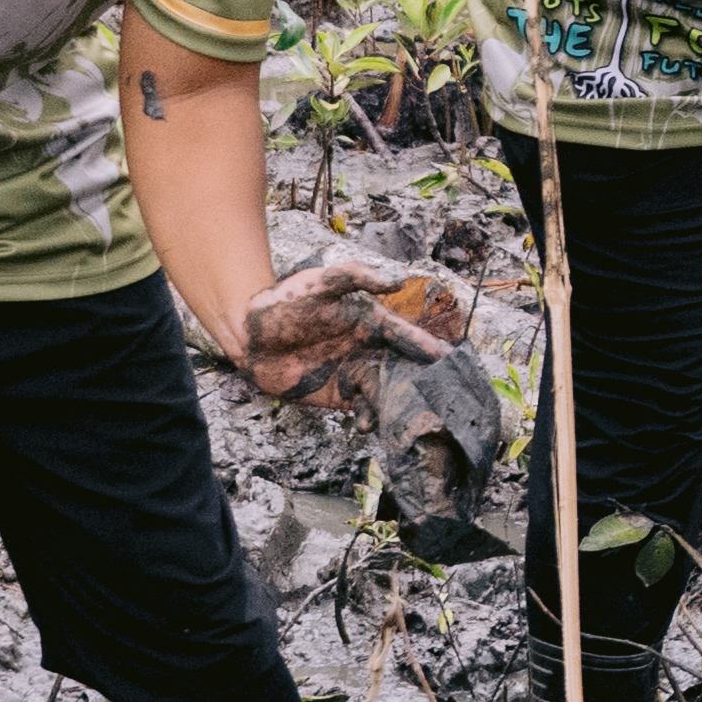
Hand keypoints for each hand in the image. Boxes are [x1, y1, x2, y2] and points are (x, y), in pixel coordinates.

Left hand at [224, 253, 441, 405]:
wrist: (250, 333)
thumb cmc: (285, 301)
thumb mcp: (320, 281)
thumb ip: (355, 276)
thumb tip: (396, 282)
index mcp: (370, 322)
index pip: (406, 336)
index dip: (428, 347)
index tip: (450, 359)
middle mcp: (368, 349)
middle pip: (404, 368)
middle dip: (424, 382)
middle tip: (445, 397)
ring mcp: (355, 374)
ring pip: (387, 393)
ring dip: (399, 405)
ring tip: (410, 418)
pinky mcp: (338, 396)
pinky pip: (362, 410)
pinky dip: (369, 419)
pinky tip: (366, 424)